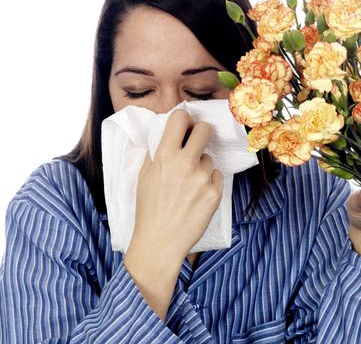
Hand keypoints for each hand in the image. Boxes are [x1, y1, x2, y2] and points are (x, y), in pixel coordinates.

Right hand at [130, 109, 223, 259]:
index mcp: (164, 156)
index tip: (185, 126)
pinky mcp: (215, 193)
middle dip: (202, 133)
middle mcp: (185, 163)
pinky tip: (197, 196)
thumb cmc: (148, 209)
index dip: (184, 119)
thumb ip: (156, 153)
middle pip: (205, 130)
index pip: (180, 118)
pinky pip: (216, 177)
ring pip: (209, 158)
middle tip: (197, 143)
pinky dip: (209, 183)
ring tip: (189, 185)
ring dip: (202, 166)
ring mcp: (202, 178)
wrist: (160, 241)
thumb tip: (166, 135)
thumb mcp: (143, 177)